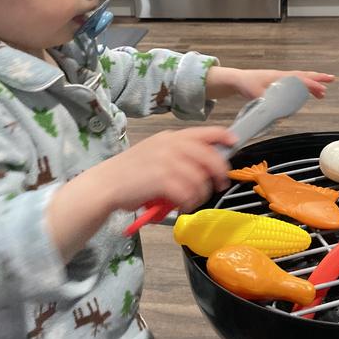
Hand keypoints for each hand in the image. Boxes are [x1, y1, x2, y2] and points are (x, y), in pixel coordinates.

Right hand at [97, 125, 236, 213]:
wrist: (105, 184)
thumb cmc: (131, 173)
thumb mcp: (155, 153)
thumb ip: (178, 153)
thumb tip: (206, 164)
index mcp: (170, 137)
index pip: (204, 132)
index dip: (223, 137)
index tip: (233, 143)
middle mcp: (170, 145)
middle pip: (208, 156)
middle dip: (218, 172)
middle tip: (219, 184)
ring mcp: (166, 161)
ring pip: (200, 178)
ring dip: (201, 193)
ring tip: (192, 200)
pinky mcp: (162, 179)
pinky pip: (188, 192)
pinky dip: (189, 202)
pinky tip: (183, 205)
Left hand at [206, 67, 333, 100]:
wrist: (239, 79)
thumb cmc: (247, 84)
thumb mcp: (255, 94)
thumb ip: (266, 103)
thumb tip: (276, 114)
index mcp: (279, 77)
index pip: (299, 80)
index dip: (311, 85)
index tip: (322, 89)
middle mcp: (282, 76)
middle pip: (303, 76)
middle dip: (318, 78)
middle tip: (332, 79)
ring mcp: (281, 78)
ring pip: (300, 79)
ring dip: (312, 84)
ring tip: (323, 92)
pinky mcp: (278, 82)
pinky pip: (295, 83)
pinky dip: (303, 86)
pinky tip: (306, 93)